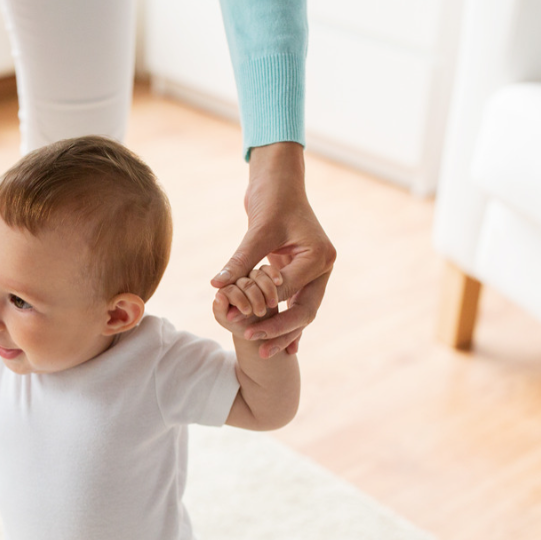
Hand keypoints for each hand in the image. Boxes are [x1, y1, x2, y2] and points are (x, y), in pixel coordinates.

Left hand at [210, 142, 335, 357]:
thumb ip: (241, 260)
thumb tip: (218, 284)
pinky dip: (287, 323)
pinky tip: (280, 346)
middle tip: (258, 348)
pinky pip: (296, 304)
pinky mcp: (303, 275)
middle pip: (305, 310)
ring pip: (302, 311)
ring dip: (284, 332)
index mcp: (319, 256)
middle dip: (281, 330)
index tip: (241, 324)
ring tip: (264, 354)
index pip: (289, 290)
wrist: (281, 185)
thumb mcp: (257, 231)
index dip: (264, 308)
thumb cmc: (273, 201)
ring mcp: (316, 273)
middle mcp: (323, 267)